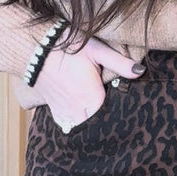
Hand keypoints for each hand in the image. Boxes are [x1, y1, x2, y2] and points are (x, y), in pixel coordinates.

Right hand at [12, 35, 144, 124]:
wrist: (35, 48)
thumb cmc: (68, 47)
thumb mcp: (97, 51)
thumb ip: (120, 63)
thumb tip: (141, 71)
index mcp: (93, 98)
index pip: (111, 118)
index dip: (119, 118)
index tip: (127, 117)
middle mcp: (79, 110)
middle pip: (96, 127)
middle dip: (105, 126)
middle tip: (116, 122)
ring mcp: (64, 111)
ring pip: (80, 128)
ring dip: (88, 126)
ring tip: (98, 121)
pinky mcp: (53, 108)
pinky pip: (65, 125)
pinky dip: (73, 124)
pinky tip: (79, 117)